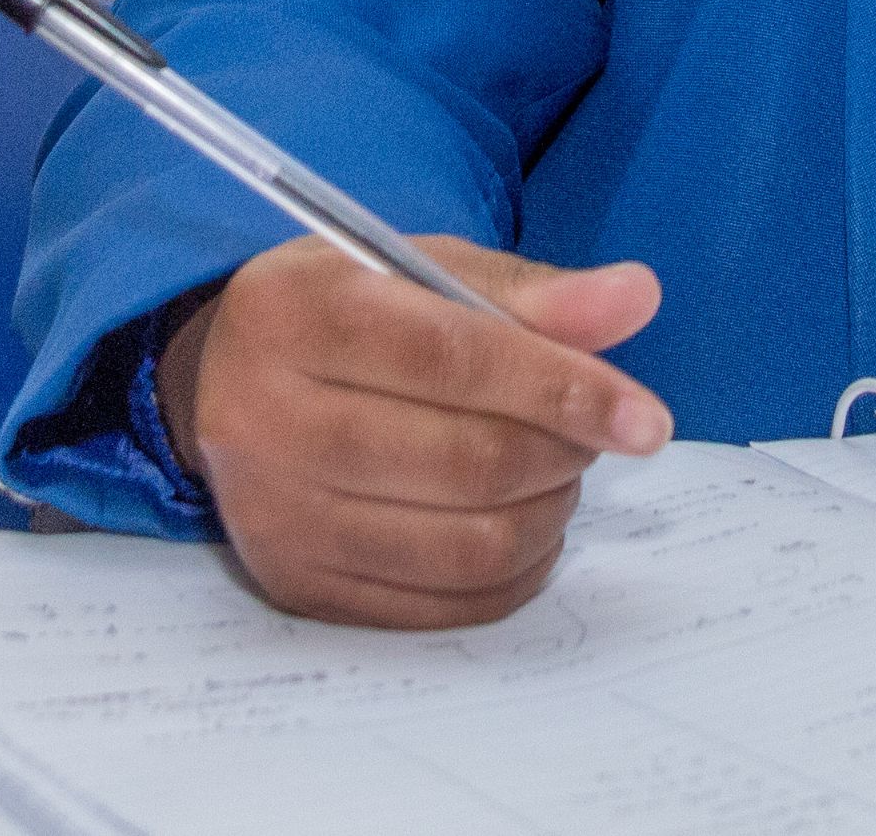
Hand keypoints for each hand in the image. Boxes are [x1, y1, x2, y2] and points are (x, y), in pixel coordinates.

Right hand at [162, 234, 670, 627]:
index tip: (645, 418)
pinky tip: (522, 523)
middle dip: (562, 451)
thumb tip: (635, 299)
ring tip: (554, 472)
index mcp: (292, 313)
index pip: (452, 358)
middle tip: (590, 433)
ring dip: (547, 512)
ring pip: (465, 543)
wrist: (229, 384)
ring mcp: (275, 515)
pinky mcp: (297, 585)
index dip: (562, 388)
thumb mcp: (424, 270)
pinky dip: (514, 570)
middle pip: (467, 461)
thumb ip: (531, 291)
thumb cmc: (348, 315)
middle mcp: (263, 418)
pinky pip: (444, 605)